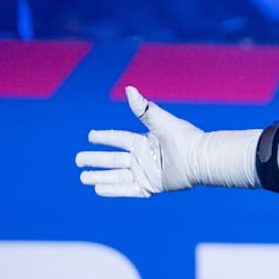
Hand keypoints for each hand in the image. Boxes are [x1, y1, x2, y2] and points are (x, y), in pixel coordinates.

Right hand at [76, 86, 200, 196]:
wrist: (201, 160)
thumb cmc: (185, 138)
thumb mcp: (161, 122)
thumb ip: (144, 108)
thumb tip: (129, 89)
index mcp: (144, 141)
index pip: (118, 139)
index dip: (104, 138)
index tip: (89, 136)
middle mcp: (143, 157)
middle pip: (113, 159)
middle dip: (95, 160)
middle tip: (77, 160)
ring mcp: (146, 173)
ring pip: (116, 175)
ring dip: (99, 176)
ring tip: (82, 177)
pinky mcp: (151, 186)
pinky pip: (127, 189)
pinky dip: (113, 190)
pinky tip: (98, 189)